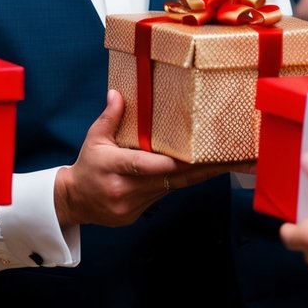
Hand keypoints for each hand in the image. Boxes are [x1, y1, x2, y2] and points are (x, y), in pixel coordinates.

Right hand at [53, 90, 247, 228]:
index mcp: (113, 167)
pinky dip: (183, 184)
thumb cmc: (87, 166)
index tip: (194, 156)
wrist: (75, 201)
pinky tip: (205, 173)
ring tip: (230, 166)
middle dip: (203, 170)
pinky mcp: (138, 214)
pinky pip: (165, 196)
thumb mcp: (94, 138)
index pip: (144, 165)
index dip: (169, 162)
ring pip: (172, 189)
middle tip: (233, 162)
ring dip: (200, 177)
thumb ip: (110, 117)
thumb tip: (118, 93)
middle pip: (170, 179)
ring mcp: (132, 205)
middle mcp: (124, 189)